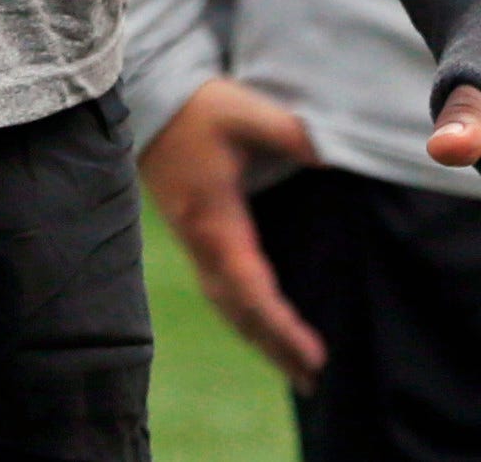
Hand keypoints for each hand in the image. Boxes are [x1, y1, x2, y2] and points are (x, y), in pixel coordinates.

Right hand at [139, 79, 327, 390]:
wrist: (152, 101)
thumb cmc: (200, 108)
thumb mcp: (245, 111)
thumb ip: (289, 132)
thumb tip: (328, 156)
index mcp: (216, 222)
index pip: (252, 289)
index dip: (281, 326)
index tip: (312, 354)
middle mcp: (203, 243)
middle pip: (239, 312)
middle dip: (275, 347)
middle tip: (314, 380)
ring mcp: (197, 243)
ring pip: (228, 307)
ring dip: (260, 339)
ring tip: (297, 369)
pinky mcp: (198, 236)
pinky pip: (222, 291)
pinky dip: (246, 318)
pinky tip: (263, 328)